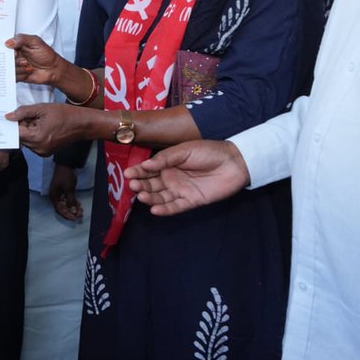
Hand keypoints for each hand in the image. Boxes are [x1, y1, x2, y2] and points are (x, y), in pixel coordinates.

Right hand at [6, 34, 67, 85]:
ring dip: (19, 67)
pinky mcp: (18, 75)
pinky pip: (13, 76)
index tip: (14, 52)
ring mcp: (17, 66)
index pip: (6, 46)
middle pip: (5, 58)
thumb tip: (8, 42)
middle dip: (14, 60)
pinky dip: (21, 74)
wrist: (54, 69)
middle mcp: (16, 56)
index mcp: (18, 46)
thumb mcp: (35, 42)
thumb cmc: (46, 55)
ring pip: (9, 68)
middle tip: (23, 60)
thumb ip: (21, 39)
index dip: (7, 49)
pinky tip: (29, 71)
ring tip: (28, 65)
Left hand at [6, 103, 86, 155]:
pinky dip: (34, 135)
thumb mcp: (42, 108)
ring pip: (26, 141)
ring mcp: (42, 152)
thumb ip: (23, 112)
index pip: (17, 132)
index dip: (15, 123)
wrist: (82, 124)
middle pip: (21, 138)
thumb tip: (8, 116)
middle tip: (32, 116)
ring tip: (39, 121)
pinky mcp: (46, 153)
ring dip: (28, 131)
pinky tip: (42, 127)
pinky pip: (33, 144)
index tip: (16, 115)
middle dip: (22, 126)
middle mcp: (38, 148)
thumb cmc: (64, 114)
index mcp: (37, 138)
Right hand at [48, 164, 82, 220]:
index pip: (59, 209)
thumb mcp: (68, 189)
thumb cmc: (65, 176)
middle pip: (63, 208)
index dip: (67, 215)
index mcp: (53, 196)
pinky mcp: (64, 191)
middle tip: (79, 216)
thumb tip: (73, 211)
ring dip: (73, 208)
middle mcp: (56, 196)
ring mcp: (60, 193)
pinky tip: (79, 205)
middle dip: (71, 212)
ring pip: (67, 204)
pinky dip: (74, 202)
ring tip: (81, 211)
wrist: (66, 164)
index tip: (74, 218)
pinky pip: (69, 199)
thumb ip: (70, 201)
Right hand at [124, 140, 249, 215]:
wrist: (233, 162)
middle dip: (141, 185)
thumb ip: (165, 158)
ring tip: (142, 196)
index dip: (138, 171)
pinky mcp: (191, 201)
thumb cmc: (208, 151)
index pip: (149, 169)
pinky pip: (175, 207)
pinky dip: (165, 209)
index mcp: (168, 164)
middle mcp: (171, 178)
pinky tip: (155, 209)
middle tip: (133, 185)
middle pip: (151, 184)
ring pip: (161, 197)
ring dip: (150, 197)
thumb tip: (145, 165)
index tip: (127, 174)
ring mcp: (180, 190)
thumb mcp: (185, 150)